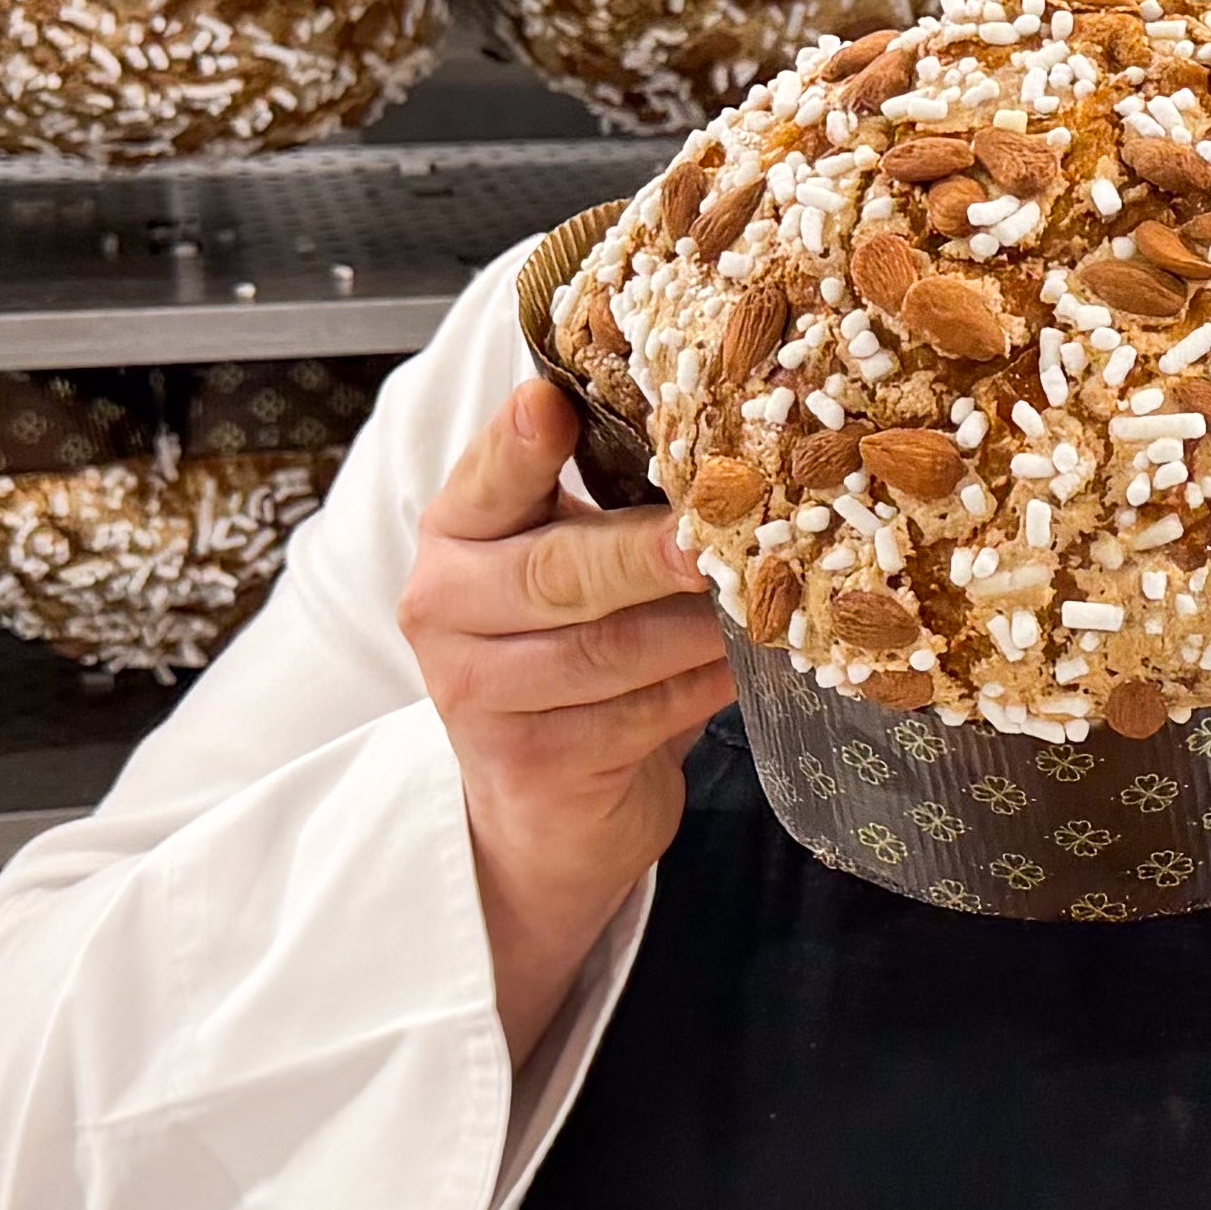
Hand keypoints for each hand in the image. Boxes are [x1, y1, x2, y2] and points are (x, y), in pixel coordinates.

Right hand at [399, 381, 733, 1064]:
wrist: (550, 806)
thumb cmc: (577, 653)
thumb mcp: (575, 565)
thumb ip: (611, 505)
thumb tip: (720, 444)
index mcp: (456, 533)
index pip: (488, 477)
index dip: (520, 443)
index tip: (550, 403)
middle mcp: (444, 607)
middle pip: (557, 571)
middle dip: (645, 553)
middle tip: (713, 537)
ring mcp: (478, 695)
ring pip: (608, 650)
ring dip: (697, 628)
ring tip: (766, 603)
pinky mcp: (531, 766)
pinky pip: (638, 715)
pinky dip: (703, 687)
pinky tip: (749, 669)